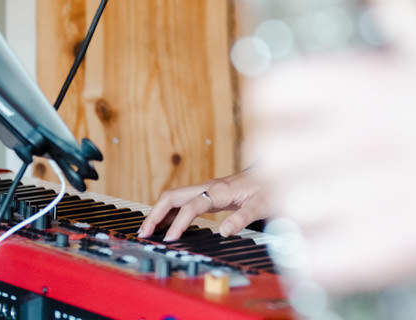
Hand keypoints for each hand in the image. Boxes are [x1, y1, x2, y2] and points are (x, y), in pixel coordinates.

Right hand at [136, 170, 268, 240]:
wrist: (271, 175)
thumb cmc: (267, 189)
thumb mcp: (261, 206)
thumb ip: (242, 218)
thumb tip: (223, 232)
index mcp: (220, 191)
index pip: (192, 206)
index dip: (179, 223)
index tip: (170, 240)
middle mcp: (209, 187)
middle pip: (173, 196)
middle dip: (155, 213)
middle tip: (144, 233)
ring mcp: (206, 189)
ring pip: (174, 196)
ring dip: (159, 212)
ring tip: (148, 231)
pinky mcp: (207, 193)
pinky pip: (182, 200)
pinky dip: (169, 211)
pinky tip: (165, 224)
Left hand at [245, 0, 415, 294]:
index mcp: (371, 85)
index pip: (273, 87)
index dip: (280, 93)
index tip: (297, 100)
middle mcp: (361, 142)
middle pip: (268, 150)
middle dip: (286, 148)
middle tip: (316, 148)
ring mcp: (369, 201)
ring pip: (289, 205)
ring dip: (305, 200)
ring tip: (337, 193)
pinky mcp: (385, 254)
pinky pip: (315, 259)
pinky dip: (322, 251)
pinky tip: (348, 233)